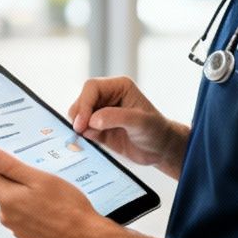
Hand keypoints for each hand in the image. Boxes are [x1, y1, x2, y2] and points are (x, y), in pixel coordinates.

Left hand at [0, 147, 112, 237]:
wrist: (86, 237)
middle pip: (3, 188)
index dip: (0, 163)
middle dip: (17, 178)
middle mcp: (6, 216)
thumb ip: (10, 166)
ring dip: (26, 194)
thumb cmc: (67, 207)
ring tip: (49, 191)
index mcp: (6, 199)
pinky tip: (50, 206)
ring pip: (15, 202)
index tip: (14, 157)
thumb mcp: (39, 179)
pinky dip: (33, 208)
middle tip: (40, 174)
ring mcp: (17, 228)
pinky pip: (25, 215)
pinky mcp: (27, 235)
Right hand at [67, 76, 185, 174]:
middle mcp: (107, 97)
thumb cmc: (156, 131)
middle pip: (81, 100)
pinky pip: (81, 129)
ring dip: (78, 126)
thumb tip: (92, 120)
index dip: (84, 103)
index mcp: (119, 87)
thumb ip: (116, 118)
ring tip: (88, 138)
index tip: (82, 123)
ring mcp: (101, 113)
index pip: (92, 88)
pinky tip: (88, 143)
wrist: (160, 150)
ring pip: (77, 115)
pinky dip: (80, 136)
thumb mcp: (140, 122)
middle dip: (78, 116)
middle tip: (80, 132)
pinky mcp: (97, 128)